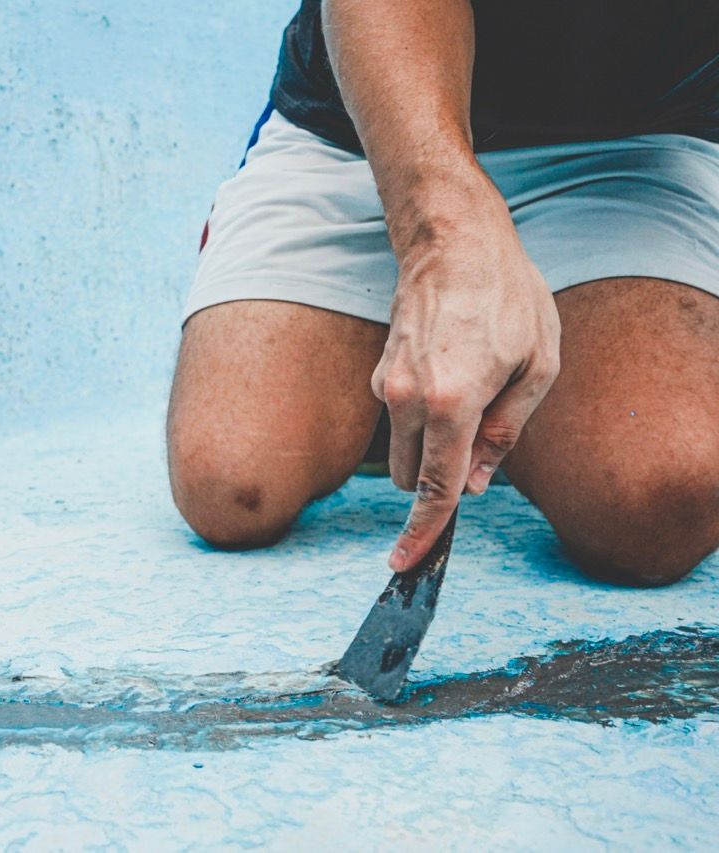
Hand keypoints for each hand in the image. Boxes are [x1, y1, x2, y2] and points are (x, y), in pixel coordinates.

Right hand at [374, 189, 560, 570]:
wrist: (452, 244)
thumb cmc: (506, 299)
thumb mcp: (536, 367)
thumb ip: (505, 435)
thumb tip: (476, 485)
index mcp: (452, 404)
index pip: (435, 488)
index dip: (423, 533)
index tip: (406, 564)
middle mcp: (407, 401)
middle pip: (414, 476)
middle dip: (442, 477)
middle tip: (483, 442)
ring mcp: (386, 386)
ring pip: (405, 449)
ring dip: (435, 443)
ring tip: (476, 385)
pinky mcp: (379, 374)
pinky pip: (401, 418)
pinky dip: (424, 416)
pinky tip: (456, 368)